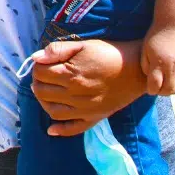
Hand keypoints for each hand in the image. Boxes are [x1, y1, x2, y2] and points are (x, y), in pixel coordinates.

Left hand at [30, 39, 144, 136]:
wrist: (137, 69)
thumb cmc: (109, 53)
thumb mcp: (83, 45)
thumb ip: (58, 50)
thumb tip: (36, 58)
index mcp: (71, 74)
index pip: (41, 73)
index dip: (38, 66)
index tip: (43, 62)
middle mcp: (75, 94)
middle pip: (43, 92)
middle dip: (38, 82)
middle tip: (43, 76)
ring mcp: (85, 109)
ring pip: (53, 111)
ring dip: (43, 102)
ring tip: (45, 92)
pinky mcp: (95, 117)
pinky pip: (74, 129)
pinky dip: (60, 130)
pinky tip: (51, 129)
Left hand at [142, 25, 174, 94]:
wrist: (174, 24)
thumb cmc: (155, 37)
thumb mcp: (145, 50)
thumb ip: (145, 66)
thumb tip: (151, 80)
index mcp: (159, 63)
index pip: (155, 86)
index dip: (151, 90)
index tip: (149, 87)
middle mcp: (173, 67)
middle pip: (169, 90)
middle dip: (162, 92)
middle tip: (158, 87)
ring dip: (174, 89)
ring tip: (168, 83)